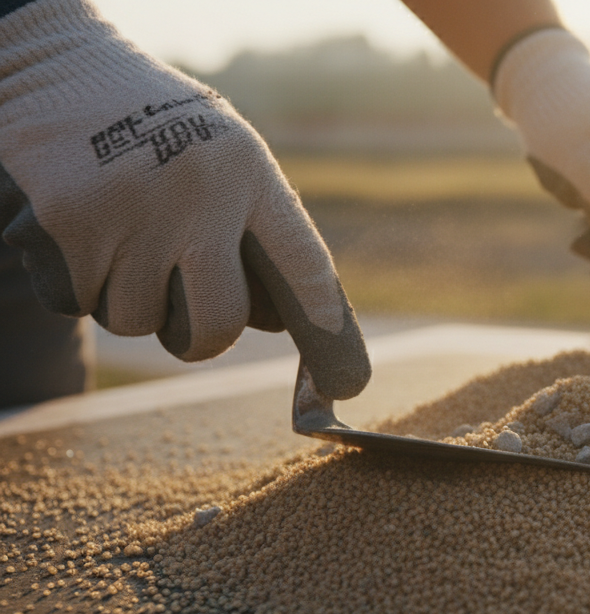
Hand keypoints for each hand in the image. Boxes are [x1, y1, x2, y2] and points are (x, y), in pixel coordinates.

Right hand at [0, 0, 368, 398]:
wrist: (53, 68)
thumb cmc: (156, 128)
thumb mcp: (224, 157)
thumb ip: (252, 230)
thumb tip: (277, 324)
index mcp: (247, 172)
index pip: (303, 265)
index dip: (326, 326)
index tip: (343, 377)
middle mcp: (199, 191)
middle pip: (218, 321)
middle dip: (202, 340)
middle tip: (191, 329)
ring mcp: (132, 209)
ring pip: (137, 321)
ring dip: (127, 301)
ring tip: (121, 239)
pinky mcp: (67, 224)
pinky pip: (78, 303)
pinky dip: (76, 286)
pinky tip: (79, 233)